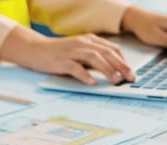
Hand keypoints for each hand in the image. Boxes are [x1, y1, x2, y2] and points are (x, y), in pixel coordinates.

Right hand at [0, 26, 134, 84]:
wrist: (35, 49)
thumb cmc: (60, 53)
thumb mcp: (80, 52)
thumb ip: (95, 58)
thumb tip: (114, 70)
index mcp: (89, 40)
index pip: (112, 48)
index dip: (123, 60)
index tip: (131, 72)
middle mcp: (83, 43)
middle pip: (106, 53)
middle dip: (121, 66)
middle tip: (130, 77)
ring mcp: (72, 51)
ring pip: (94, 58)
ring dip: (107, 69)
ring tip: (116, 80)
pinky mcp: (61, 60)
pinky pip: (75, 67)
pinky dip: (85, 75)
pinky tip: (92, 83)